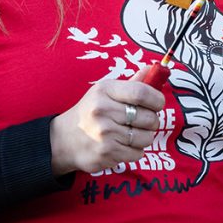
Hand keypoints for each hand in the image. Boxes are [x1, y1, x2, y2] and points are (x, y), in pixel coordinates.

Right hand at [49, 68, 165, 175]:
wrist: (64, 139)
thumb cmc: (91, 112)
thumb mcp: (105, 92)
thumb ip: (132, 83)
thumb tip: (153, 69)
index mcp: (105, 91)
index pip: (141, 92)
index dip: (157, 99)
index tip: (158, 103)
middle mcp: (103, 111)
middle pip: (148, 118)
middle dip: (152, 121)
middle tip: (143, 121)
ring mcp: (104, 134)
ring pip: (146, 138)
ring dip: (144, 137)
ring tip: (131, 133)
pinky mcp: (106, 153)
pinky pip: (138, 154)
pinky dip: (135, 151)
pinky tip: (123, 145)